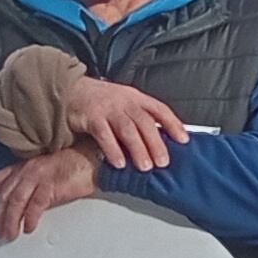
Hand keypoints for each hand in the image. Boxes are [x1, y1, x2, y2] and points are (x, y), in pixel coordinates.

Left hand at [0, 147, 99, 240]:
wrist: (95, 162)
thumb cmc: (74, 168)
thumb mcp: (46, 176)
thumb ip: (33, 189)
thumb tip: (23, 209)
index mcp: (24, 166)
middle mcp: (28, 169)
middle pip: (4, 194)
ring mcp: (39, 175)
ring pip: (16, 201)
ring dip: (11, 221)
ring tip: (9, 235)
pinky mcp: (51, 184)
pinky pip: (36, 204)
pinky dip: (30, 218)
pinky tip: (29, 228)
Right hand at [55, 74, 184, 173]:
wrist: (73, 90)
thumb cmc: (104, 101)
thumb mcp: (126, 103)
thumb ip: (143, 118)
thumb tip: (164, 140)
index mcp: (137, 98)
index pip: (160, 109)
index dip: (173, 124)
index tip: (184, 140)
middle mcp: (125, 102)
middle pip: (144, 122)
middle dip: (156, 143)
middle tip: (163, 162)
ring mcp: (108, 109)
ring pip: (127, 130)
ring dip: (138, 149)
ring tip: (145, 167)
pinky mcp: (91, 117)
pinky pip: (104, 135)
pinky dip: (113, 150)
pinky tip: (119, 163)